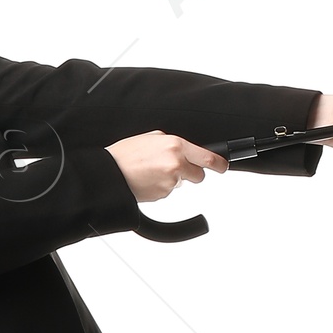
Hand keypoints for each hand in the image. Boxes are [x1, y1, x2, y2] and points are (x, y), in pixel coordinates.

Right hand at [106, 130, 227, 201]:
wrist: (110, 173)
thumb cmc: (127, 154)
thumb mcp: (152, 138)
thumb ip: (173, 144)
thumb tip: (188, 150)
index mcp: (176, 145)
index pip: (208, 157)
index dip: (219, 164)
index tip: (223, 166)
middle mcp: (176, 163)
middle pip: (199, 175)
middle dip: (191, 174)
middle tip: (176, 169)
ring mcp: (171, 181)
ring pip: (182, 184)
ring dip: (172, 180)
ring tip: (152, 172)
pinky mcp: (164, 194)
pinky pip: (169, 191)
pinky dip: (161, 187)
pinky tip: (148, 180)